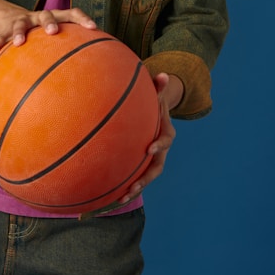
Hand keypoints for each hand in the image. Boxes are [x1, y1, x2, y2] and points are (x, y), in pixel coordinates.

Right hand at [0, 7, 96, 62]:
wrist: (12, 18)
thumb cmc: (42, 36)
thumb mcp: (56, 38)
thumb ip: (72, 50)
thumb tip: (96, 74)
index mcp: (55, 17)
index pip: (72, 13)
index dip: (82, 19)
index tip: (94, 28)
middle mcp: (38, 17)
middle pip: (46, 15)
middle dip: (49, 22)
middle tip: (53, 32)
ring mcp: (21, 22)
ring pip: (19, 25)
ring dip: (18, 33)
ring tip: (18, 43)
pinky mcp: (4, 31)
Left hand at [120, 72, 182, 201]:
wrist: (155, 111)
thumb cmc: (153, 100)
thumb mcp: (156, 92)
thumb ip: (158, 85)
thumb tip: (164, 75)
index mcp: (166, 132)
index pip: (166, 139)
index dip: (159, 144)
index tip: (149, 149)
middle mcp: (161, 149)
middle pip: (157, 167)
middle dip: (146, 178)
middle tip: (134, 186)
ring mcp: (152, 158)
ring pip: (145, 177)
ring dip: (135, 189)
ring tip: (121, 199)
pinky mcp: (141, 163)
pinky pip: (134, 176)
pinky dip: (124, 186)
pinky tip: (108, 196)